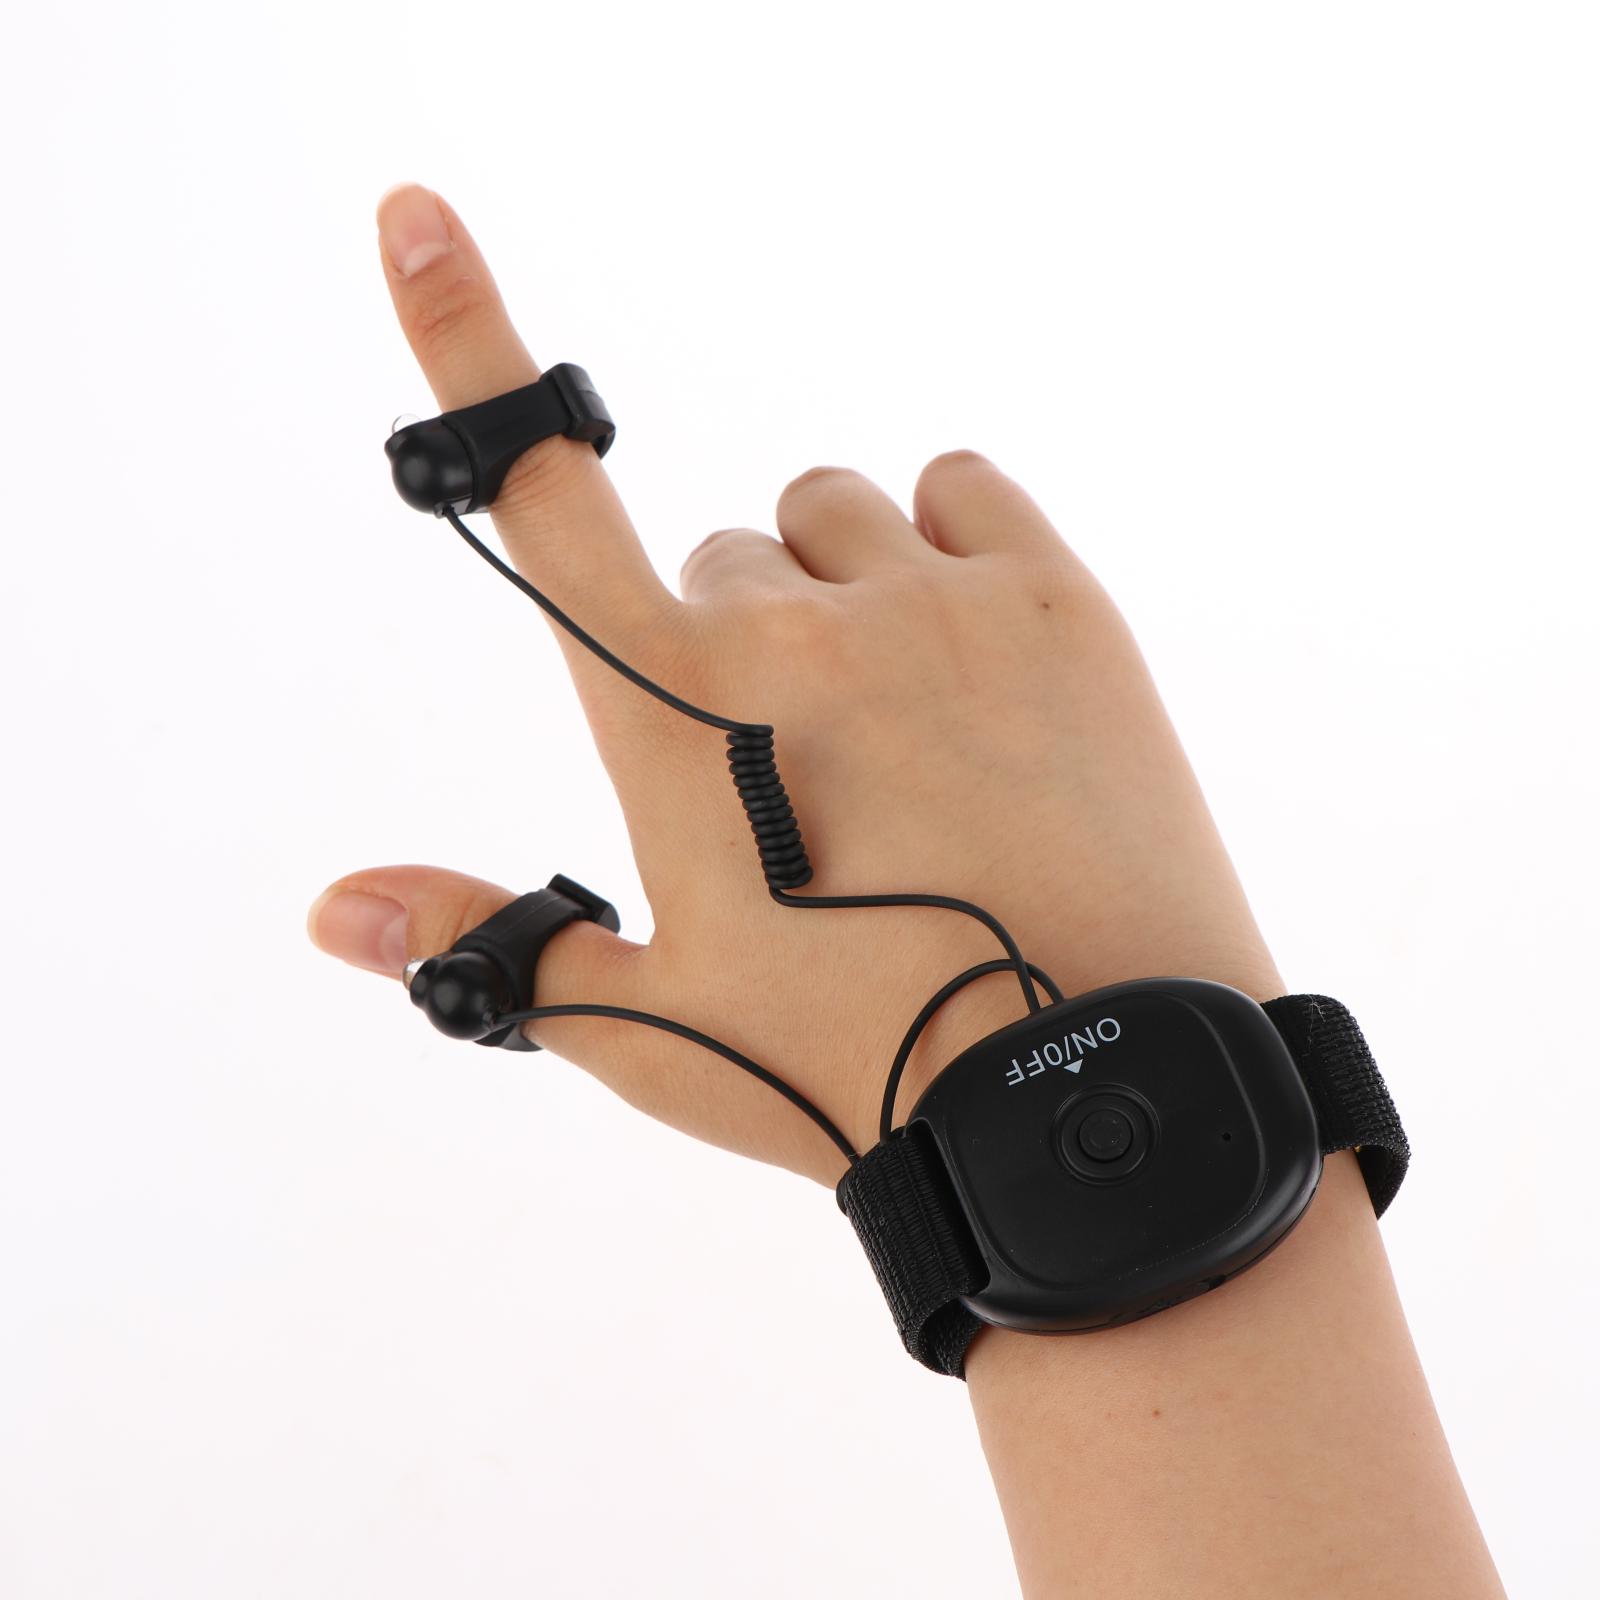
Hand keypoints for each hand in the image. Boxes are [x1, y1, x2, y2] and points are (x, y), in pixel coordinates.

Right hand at [308, 183, 1282, 1184]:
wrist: (1081, 1089)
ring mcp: (928, 596)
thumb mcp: (654, 1024)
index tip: (417, 219)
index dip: (469, 352)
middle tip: (810, 769)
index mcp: (671, 713)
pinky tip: (969, 650)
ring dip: (837, 591)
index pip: (547, 506)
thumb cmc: (853, 1069)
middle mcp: (788, 624)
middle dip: (737, 642)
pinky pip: (961, 487)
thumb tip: (333, 910)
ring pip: (830, 515)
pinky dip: (947, 543)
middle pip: (714, 558)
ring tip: (897, 725)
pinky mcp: (1054, 594)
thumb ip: (495, 944)